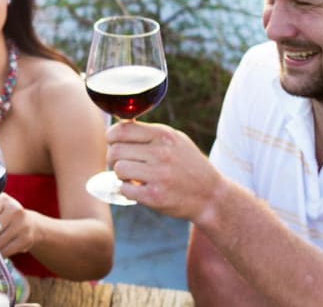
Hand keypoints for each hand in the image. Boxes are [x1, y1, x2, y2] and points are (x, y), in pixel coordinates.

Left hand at [105, 121, 221, 220]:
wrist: (211, 195)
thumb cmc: (189, 165)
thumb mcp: (176, 141)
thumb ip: (150, 133)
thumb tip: (118, 127)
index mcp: (165, 135)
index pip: (122, 130)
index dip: (111, 137)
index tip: (113, 143)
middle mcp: (162, 153)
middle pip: (116, 150)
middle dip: (112, 158)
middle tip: (120, 163)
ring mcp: (159, 175)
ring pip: (119, 169)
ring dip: (120, 175)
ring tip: (131, 177)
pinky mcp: (155, 196)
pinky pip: (124, 189)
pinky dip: (126, 190)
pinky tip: (137, 189)